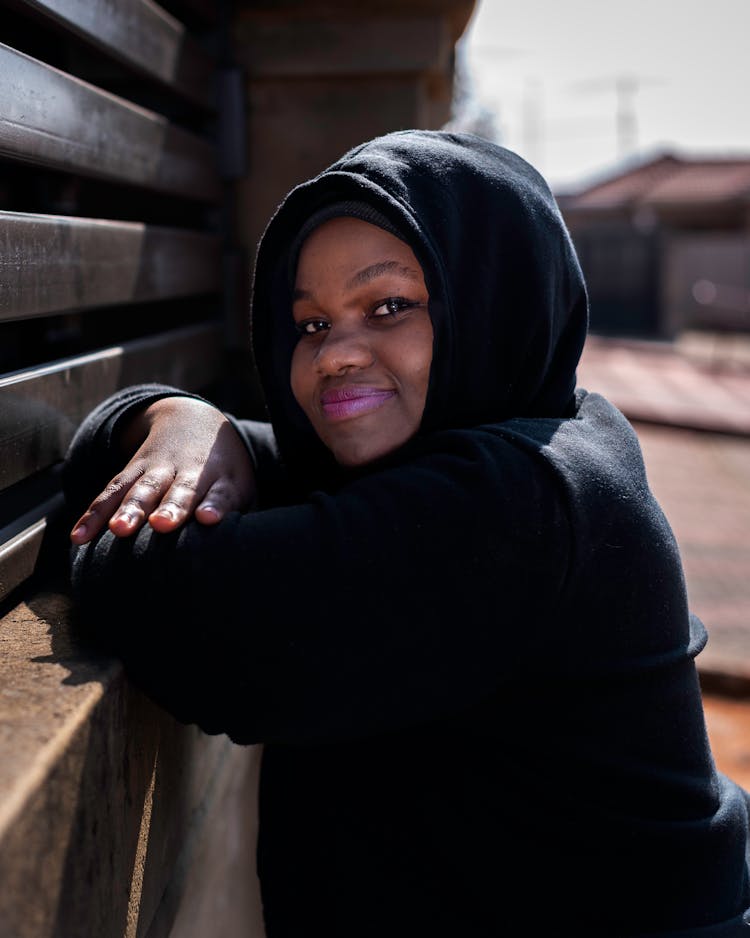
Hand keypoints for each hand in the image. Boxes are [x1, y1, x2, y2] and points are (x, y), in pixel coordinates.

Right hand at [70, 397, 255, 543]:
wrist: (192, 418)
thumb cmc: (222, 469)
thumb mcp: (238, 484)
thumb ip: (236, 511)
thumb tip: (238, 550)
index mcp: (221, 477)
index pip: (221, 492)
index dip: (215, 506)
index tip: (208, 519)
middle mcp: (188, 471)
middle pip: (179, 490)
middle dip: (170, 508)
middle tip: (162, 524)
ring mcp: (157, 469)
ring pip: (140, 489)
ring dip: (129, 509)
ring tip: (119, 529)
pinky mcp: (131, 471)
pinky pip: (110, 492)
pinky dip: (94, 514)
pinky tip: (80, 537)